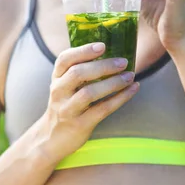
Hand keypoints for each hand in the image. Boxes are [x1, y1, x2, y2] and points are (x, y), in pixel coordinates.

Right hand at [39, 43, 139, 162]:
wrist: (51, 138)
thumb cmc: (65, 106)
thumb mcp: (65, 87)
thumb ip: (79, 71)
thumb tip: (111, 52)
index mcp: (56, 79)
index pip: (64, 59)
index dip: (83, 51)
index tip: (102, 46)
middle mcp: (59, 92)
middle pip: (78, 73)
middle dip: (103, 66)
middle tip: (123, 62)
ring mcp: (67, 109)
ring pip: (89, 93)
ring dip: (113, 83)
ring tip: (130, 76)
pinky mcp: (79, 124)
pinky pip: (102, 110)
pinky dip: (120, 98)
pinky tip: (133, 89)